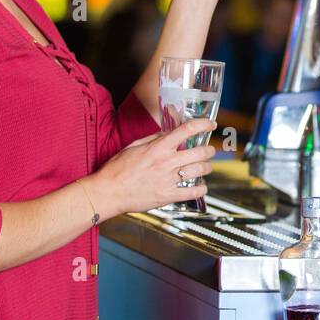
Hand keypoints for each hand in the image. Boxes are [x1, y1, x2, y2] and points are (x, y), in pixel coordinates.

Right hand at [87, 118, 217, 215]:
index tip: (210, 124)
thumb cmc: (117, 169)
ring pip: (200, 170)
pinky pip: (193, 192)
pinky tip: (201, 187)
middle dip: (209, 150)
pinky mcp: (168, 196)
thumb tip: (169, 133)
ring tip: (205, 167)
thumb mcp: (134, 146)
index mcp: (158, 147)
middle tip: (209, 150)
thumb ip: (154, 139)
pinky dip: (201, 189)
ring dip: (207, 167)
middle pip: (200, 152)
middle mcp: (166, 162)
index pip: (187, 130)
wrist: (108, 192)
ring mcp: (168, 179)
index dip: (203, 125)